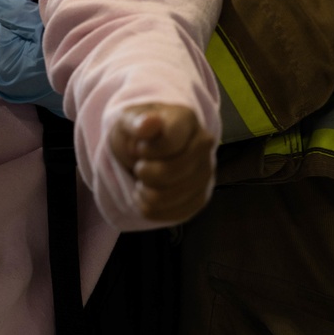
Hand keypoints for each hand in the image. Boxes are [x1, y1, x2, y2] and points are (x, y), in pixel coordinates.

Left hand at [110, 104, 215, 222]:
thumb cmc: (137, 134)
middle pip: (170, 173)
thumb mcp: (128, 122)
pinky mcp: (200, 198)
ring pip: (168, 197)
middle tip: (139, 166)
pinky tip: (149, 194)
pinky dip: (151, 208)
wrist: (145, 151)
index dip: (145, 150)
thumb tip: (149, 123)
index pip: (169, 143)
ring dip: (145, 192)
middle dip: (144, 172)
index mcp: (186, 120)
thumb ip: (136, 122)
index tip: (140, 147)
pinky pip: (172, 215)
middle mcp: (204, 145)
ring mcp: (205, 173)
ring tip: (143, 181)